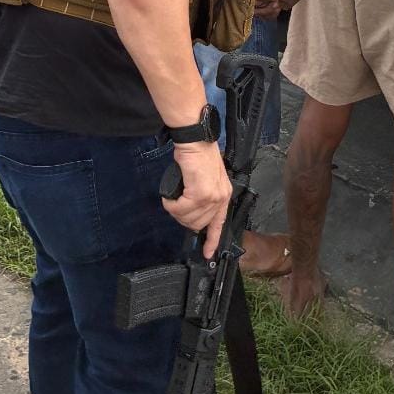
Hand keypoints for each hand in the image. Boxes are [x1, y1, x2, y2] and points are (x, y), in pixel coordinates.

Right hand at [162, 141, 231, 258]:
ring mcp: (211, 197)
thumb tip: (191, 207)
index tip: (207, 253)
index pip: (219, 224)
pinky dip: (170, 204)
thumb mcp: (206, 176)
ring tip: (171, 198)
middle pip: (197, 224)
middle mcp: (220, 198)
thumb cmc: (197, 153)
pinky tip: (169, 196)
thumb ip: (202, 193)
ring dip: (174, 210)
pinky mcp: (199, 193)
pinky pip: (180, 209)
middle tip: (174, 204)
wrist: (195, 140)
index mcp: (224, 194)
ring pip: (187, 218)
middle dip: (182, 218)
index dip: (212, 240)